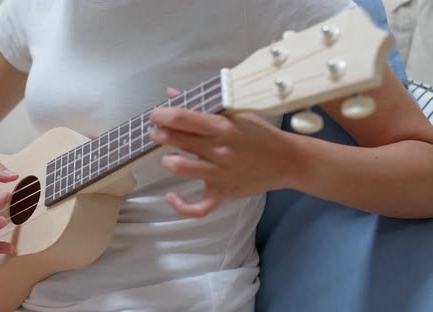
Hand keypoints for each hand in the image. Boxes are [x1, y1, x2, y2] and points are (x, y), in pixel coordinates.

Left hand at [149, 88, 300, 216]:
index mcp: (222, 125)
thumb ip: (202, 104)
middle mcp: (219, 149)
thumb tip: (172, 93)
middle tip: (157, 131)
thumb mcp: (236, 112)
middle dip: (159, 134)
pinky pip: (198, 207)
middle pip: (176, 140)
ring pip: (180, 168)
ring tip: (170, 155)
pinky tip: (171, 196)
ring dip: (169, 160)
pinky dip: (181, 206)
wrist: (288, 160)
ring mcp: (220, 173)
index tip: (155, 115)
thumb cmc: (260, 134)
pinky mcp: (223, 192)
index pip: (182, 118)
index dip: (161, 115)